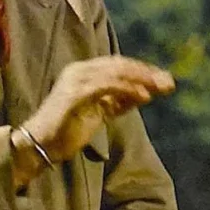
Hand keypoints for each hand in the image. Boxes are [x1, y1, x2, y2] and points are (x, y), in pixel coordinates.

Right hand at [14, 56, 173, 179]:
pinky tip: (144, 97)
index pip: (118, 65)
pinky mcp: (75, 93)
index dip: (142, 71)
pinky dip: (128, 89)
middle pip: (120, 65)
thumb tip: (146, 94)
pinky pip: (107, 85)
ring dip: (141, 79)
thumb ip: (119, 101)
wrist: (41, 144)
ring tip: (160, 87)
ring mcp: (76, 80)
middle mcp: (79, 71)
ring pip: (116, 72)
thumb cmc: (67, 130)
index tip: (164, 80)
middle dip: (146, 72)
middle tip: (168, 82)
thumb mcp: (99, 112)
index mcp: (83, 72)